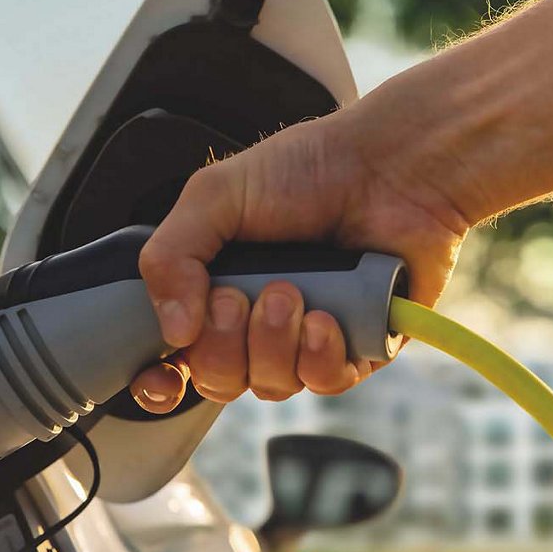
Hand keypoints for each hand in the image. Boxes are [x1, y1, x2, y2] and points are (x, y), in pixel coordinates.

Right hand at [129, 87, 472, 411]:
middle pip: (218, 380)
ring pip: (271, 386)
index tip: (162, 376)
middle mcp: (258, 319)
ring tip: (290, 292)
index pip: (177, 356)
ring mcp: (308, 337)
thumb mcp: (215, 195)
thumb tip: (172, 332)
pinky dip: (319, 357)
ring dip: (272, 344)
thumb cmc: (309, 168)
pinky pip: (325, 383)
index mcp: (216, 285)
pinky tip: (325, 318)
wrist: (390, 165)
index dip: (162, 378)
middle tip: (237, 298)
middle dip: (222, 346)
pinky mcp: (359, 347)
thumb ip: (171, 255)